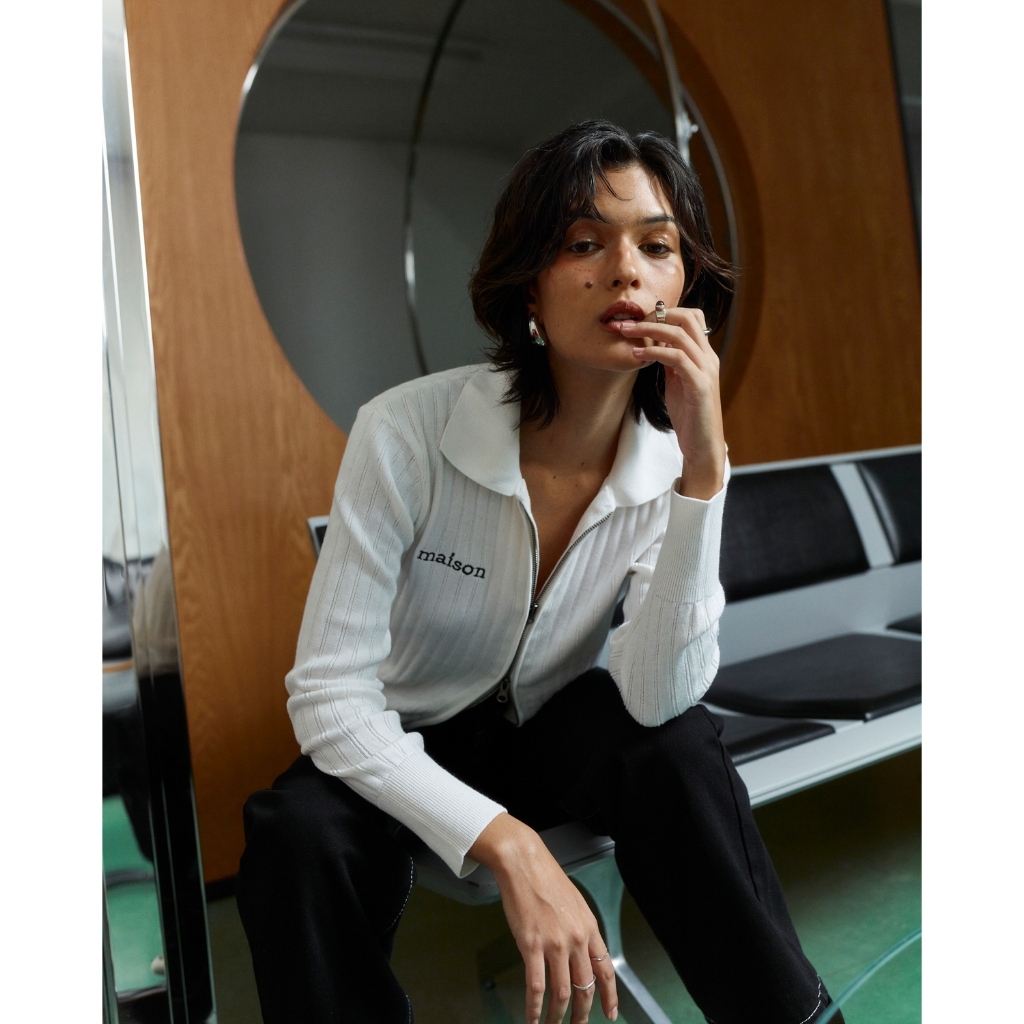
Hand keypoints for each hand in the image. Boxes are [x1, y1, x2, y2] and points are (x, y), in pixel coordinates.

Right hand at [470, 813, 617, 1022]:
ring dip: (558, 1017)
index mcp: (589, 928)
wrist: (524, 862)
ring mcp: (554, 944)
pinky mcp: (531, 945)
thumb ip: (580, 930)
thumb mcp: (575, 903)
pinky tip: (532, 1018)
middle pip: (585, 988)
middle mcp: (576, 939)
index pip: (606, 971)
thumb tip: (580, 953)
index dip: (610, 997)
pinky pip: (536, 987)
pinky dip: (534, 1009)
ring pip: (562, 993)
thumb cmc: (545, 879)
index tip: (610, 1013)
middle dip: (582, 1014)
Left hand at [620, 306, 725, 499]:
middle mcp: (709, 358)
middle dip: (655, 315)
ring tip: (625, 333)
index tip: (639, 320)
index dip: (666, 312)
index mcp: (704, 355)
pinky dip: (654, 351)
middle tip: (628, 323)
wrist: (702, 446)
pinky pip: (677, 358)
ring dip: (648, 329)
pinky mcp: (700, 385)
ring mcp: (706, 370)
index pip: (691, 318)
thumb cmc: (689, 416)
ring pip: (680, 334)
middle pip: (687, 318)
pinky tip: (637, 354)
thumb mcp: (677, 383)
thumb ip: (671, 364)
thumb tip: (655, 346)